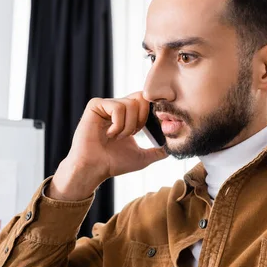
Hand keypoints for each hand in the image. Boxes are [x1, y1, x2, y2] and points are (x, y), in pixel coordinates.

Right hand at [48, 92, 167, 200]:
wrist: (94, 168)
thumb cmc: (114, 163)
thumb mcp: (142, 157)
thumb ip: (157, 151)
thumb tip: (172, 150)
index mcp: (128, 115)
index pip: (146, 102)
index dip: (150, 114)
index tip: (146, 131)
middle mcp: (118, 107)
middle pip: (141, 98)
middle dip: (141, 120)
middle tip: (131, 135)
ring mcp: (106, 105)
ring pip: (130, 104)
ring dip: (128, 126)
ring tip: (116, 137)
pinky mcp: (95, 105)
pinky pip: (117, 107)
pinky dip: (117, 124)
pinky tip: (108, 134)